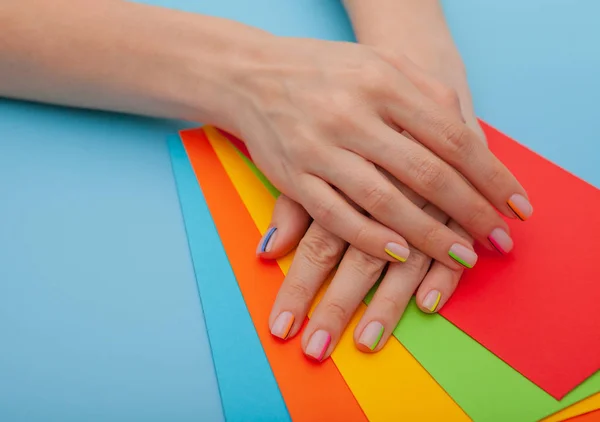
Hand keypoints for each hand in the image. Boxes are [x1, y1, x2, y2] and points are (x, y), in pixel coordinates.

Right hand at [230, 36, 530, 270]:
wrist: (251, 73)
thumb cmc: (326, 71)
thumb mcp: (380, 64)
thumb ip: (426, 96)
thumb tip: (472, 144)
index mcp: (383, 82)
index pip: (451, 136)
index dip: (490, 176)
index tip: (516, 208)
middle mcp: (352, 115)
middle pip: (425, 174)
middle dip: (469, 212)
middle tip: (496, 241)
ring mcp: (319, 148)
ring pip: (383, 201)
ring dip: (427, 236)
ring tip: (460, 257)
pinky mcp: (292, 176)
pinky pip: (337, 216)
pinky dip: (371, 239)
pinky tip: (400, 254)